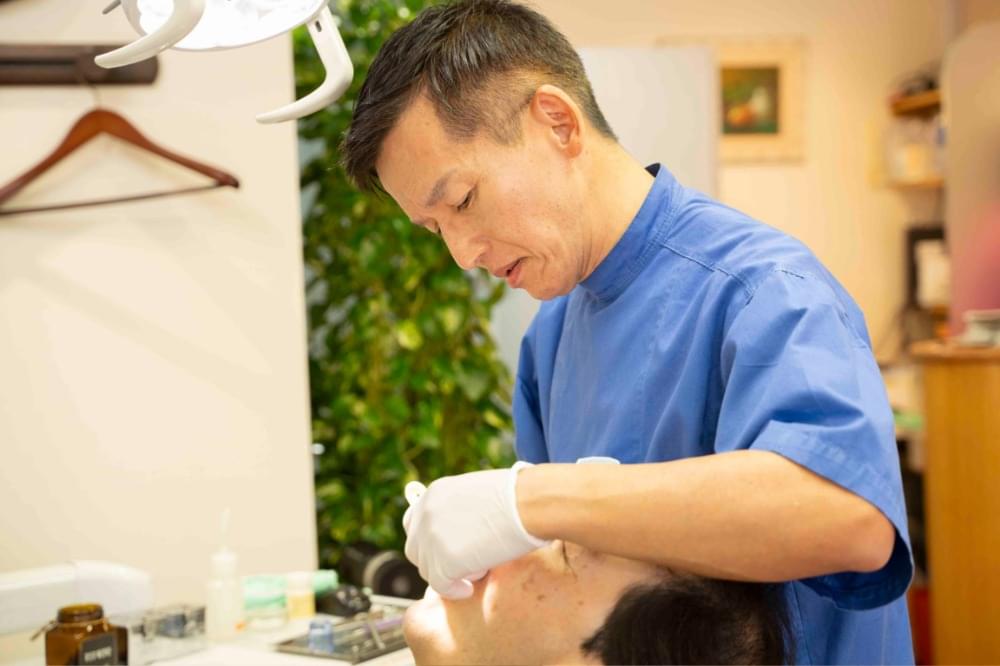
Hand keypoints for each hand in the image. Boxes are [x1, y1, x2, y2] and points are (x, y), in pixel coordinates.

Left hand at [402, 462, 547, 598]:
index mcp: (433, 494)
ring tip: (476, 571)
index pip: (413, 524)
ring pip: (428, 570)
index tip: (445, 551)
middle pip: (416, 550)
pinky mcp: (444, 561)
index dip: (427, 541)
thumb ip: (458, 511)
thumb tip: (459, 533)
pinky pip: (440, 585)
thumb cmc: (516, 496)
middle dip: (435, 561)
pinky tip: (469, 590)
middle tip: (459, 568)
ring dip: (449, 575)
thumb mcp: (476, 494)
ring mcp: (431, 538)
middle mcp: (425, 515)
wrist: (527, 503)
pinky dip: (454, 591)